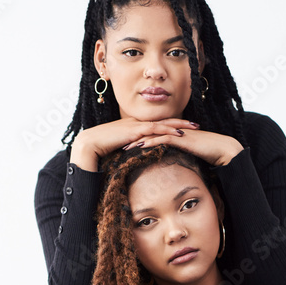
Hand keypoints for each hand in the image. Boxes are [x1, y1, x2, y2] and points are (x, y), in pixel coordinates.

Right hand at [70, 118, 201, 170]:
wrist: (88, 146)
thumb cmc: (100, 152)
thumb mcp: (119, 152)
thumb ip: (129, 154)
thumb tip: (136, 163)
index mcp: (133, 128)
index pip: (156, 125)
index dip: (171, 125)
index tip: (186, 129)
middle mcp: (136, 123)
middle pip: (163, 121)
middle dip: (181, 122)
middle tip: (197, 125)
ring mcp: (135, 125)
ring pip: (161, 123)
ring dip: (179, 124)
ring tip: (194, 127)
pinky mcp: (133, 131)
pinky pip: (154, 129)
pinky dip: (167, 130)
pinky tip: (178, 133)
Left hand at [123, 126, 242, 166]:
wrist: (223, 150)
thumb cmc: (209, 155)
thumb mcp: (190, 156)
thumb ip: (180, 158)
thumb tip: (173, 168)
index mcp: (175, 134)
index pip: (153, 135)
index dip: (139, 139)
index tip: (126, 146)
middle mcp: (174, 131)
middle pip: (149, 132)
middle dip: (134, 138)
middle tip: (119, 144)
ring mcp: (178, 133)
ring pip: (153, 134)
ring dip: (138, 140)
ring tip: (124, 146)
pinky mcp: (182, 138)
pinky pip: (163, 139)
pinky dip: (150, 142)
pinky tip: (140, 147)